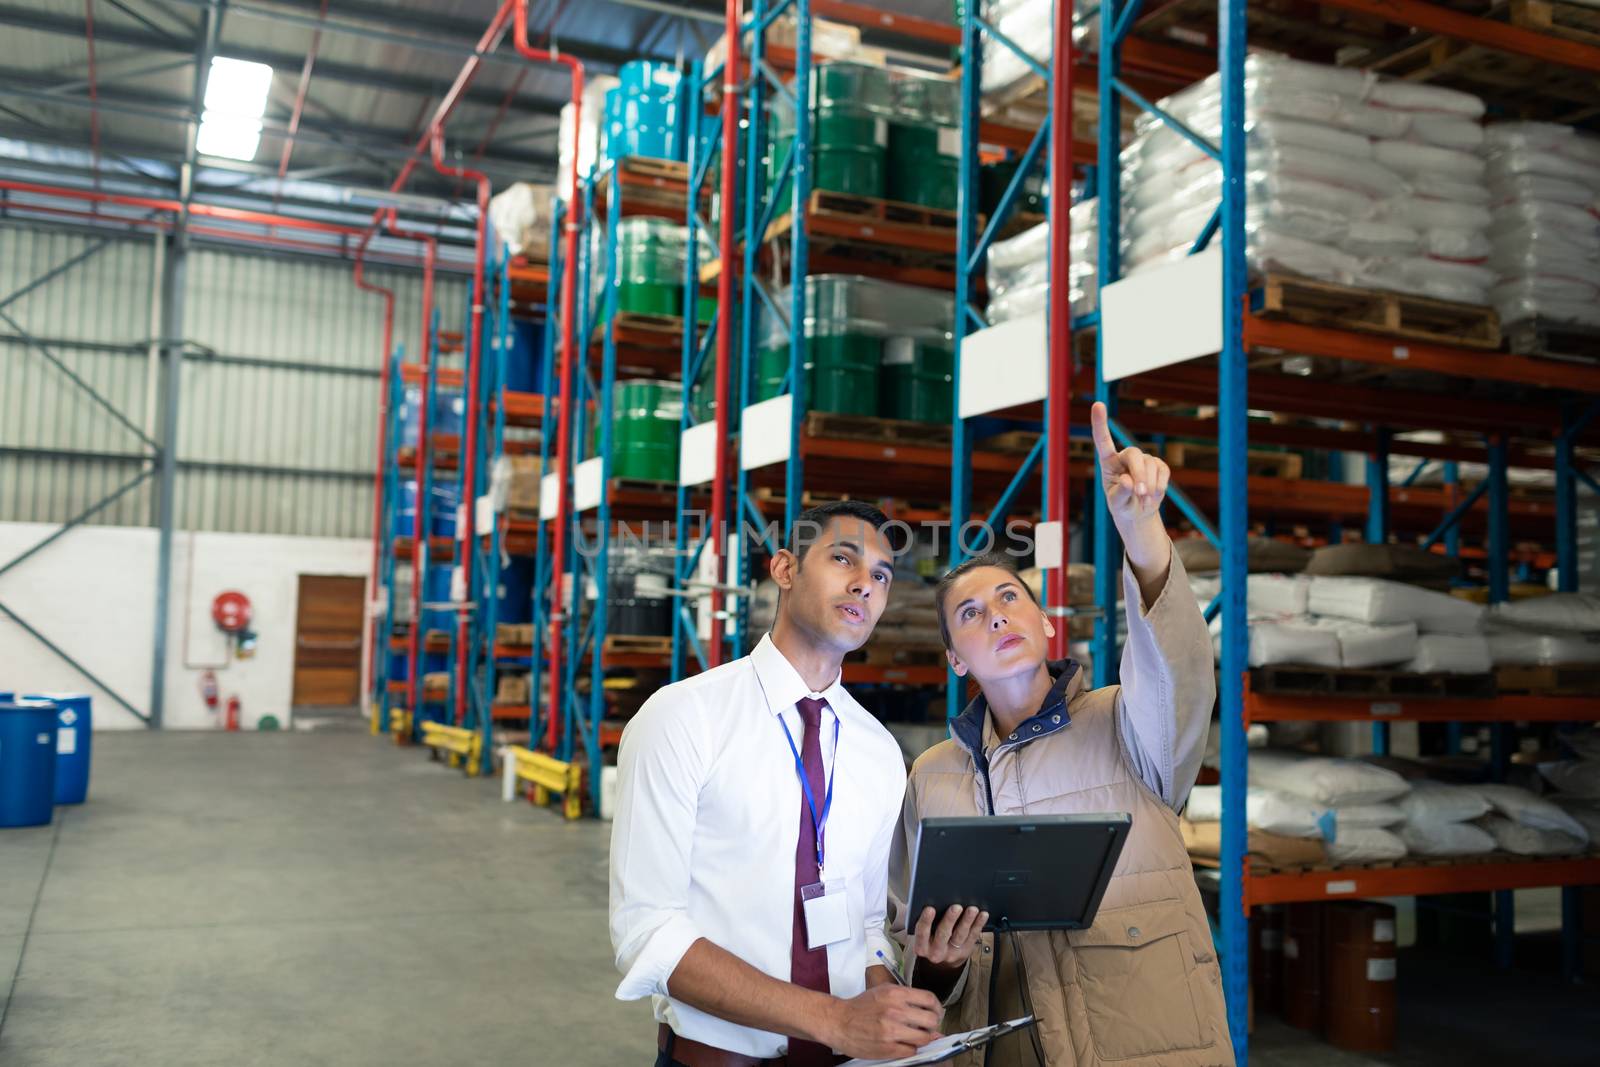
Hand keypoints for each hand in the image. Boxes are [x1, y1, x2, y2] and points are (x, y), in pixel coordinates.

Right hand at [823, 984, 944, 1059]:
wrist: (839, 1021)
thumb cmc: (861, 1006)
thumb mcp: (883, 991)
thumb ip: (907, 999)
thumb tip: (931, 1012)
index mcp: (895, 994)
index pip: (929, 999)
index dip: (937, 1008)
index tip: (935, 1013)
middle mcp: (895, 1011)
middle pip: (931, 1020)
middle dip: (932, 1026)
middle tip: (926, 1028)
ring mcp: (891, 1031)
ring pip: (924, 1038)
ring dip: (922, 1039)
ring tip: (914, 1037)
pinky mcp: (887, 1047)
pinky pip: (911, 1051)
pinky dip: (910, 1049)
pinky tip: (903, 1044)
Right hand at [911, 905, 986, 969]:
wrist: (940, 955)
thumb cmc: (928, 933)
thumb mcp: (922, 929)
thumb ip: (922, 918)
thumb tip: (928, 899)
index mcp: (921, 947)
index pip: (921, 933)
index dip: (925, 921)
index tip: (930, 908)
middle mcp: (936, 952)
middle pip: (942, 935)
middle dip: (950, 920)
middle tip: (956, 907)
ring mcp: (952, 953)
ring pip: (960, 936)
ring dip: (967, 921)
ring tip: (972, 909)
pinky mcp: (965, 951)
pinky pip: (973, 937)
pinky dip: (978, 924)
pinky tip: (982, 915)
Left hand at [1091, 400, 1169, 529]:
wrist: (1138, 513)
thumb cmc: (1122, 506)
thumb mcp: (1116, 504)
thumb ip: (1120, 493)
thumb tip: (1129, 481)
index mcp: (1108, 462)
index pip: (1103, 440)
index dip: (1100, 423)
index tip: (1098, 404)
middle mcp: (1124, 457)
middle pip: (1134, 454)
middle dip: (1139, 473)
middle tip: (1140, 493)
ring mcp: (1143, 460)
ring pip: (1150, 464)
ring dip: (1150, 485)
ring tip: (1144, 501)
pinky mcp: (1158, 465)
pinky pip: (1163, 471)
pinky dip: (1160, 486)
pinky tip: (1154, 496)